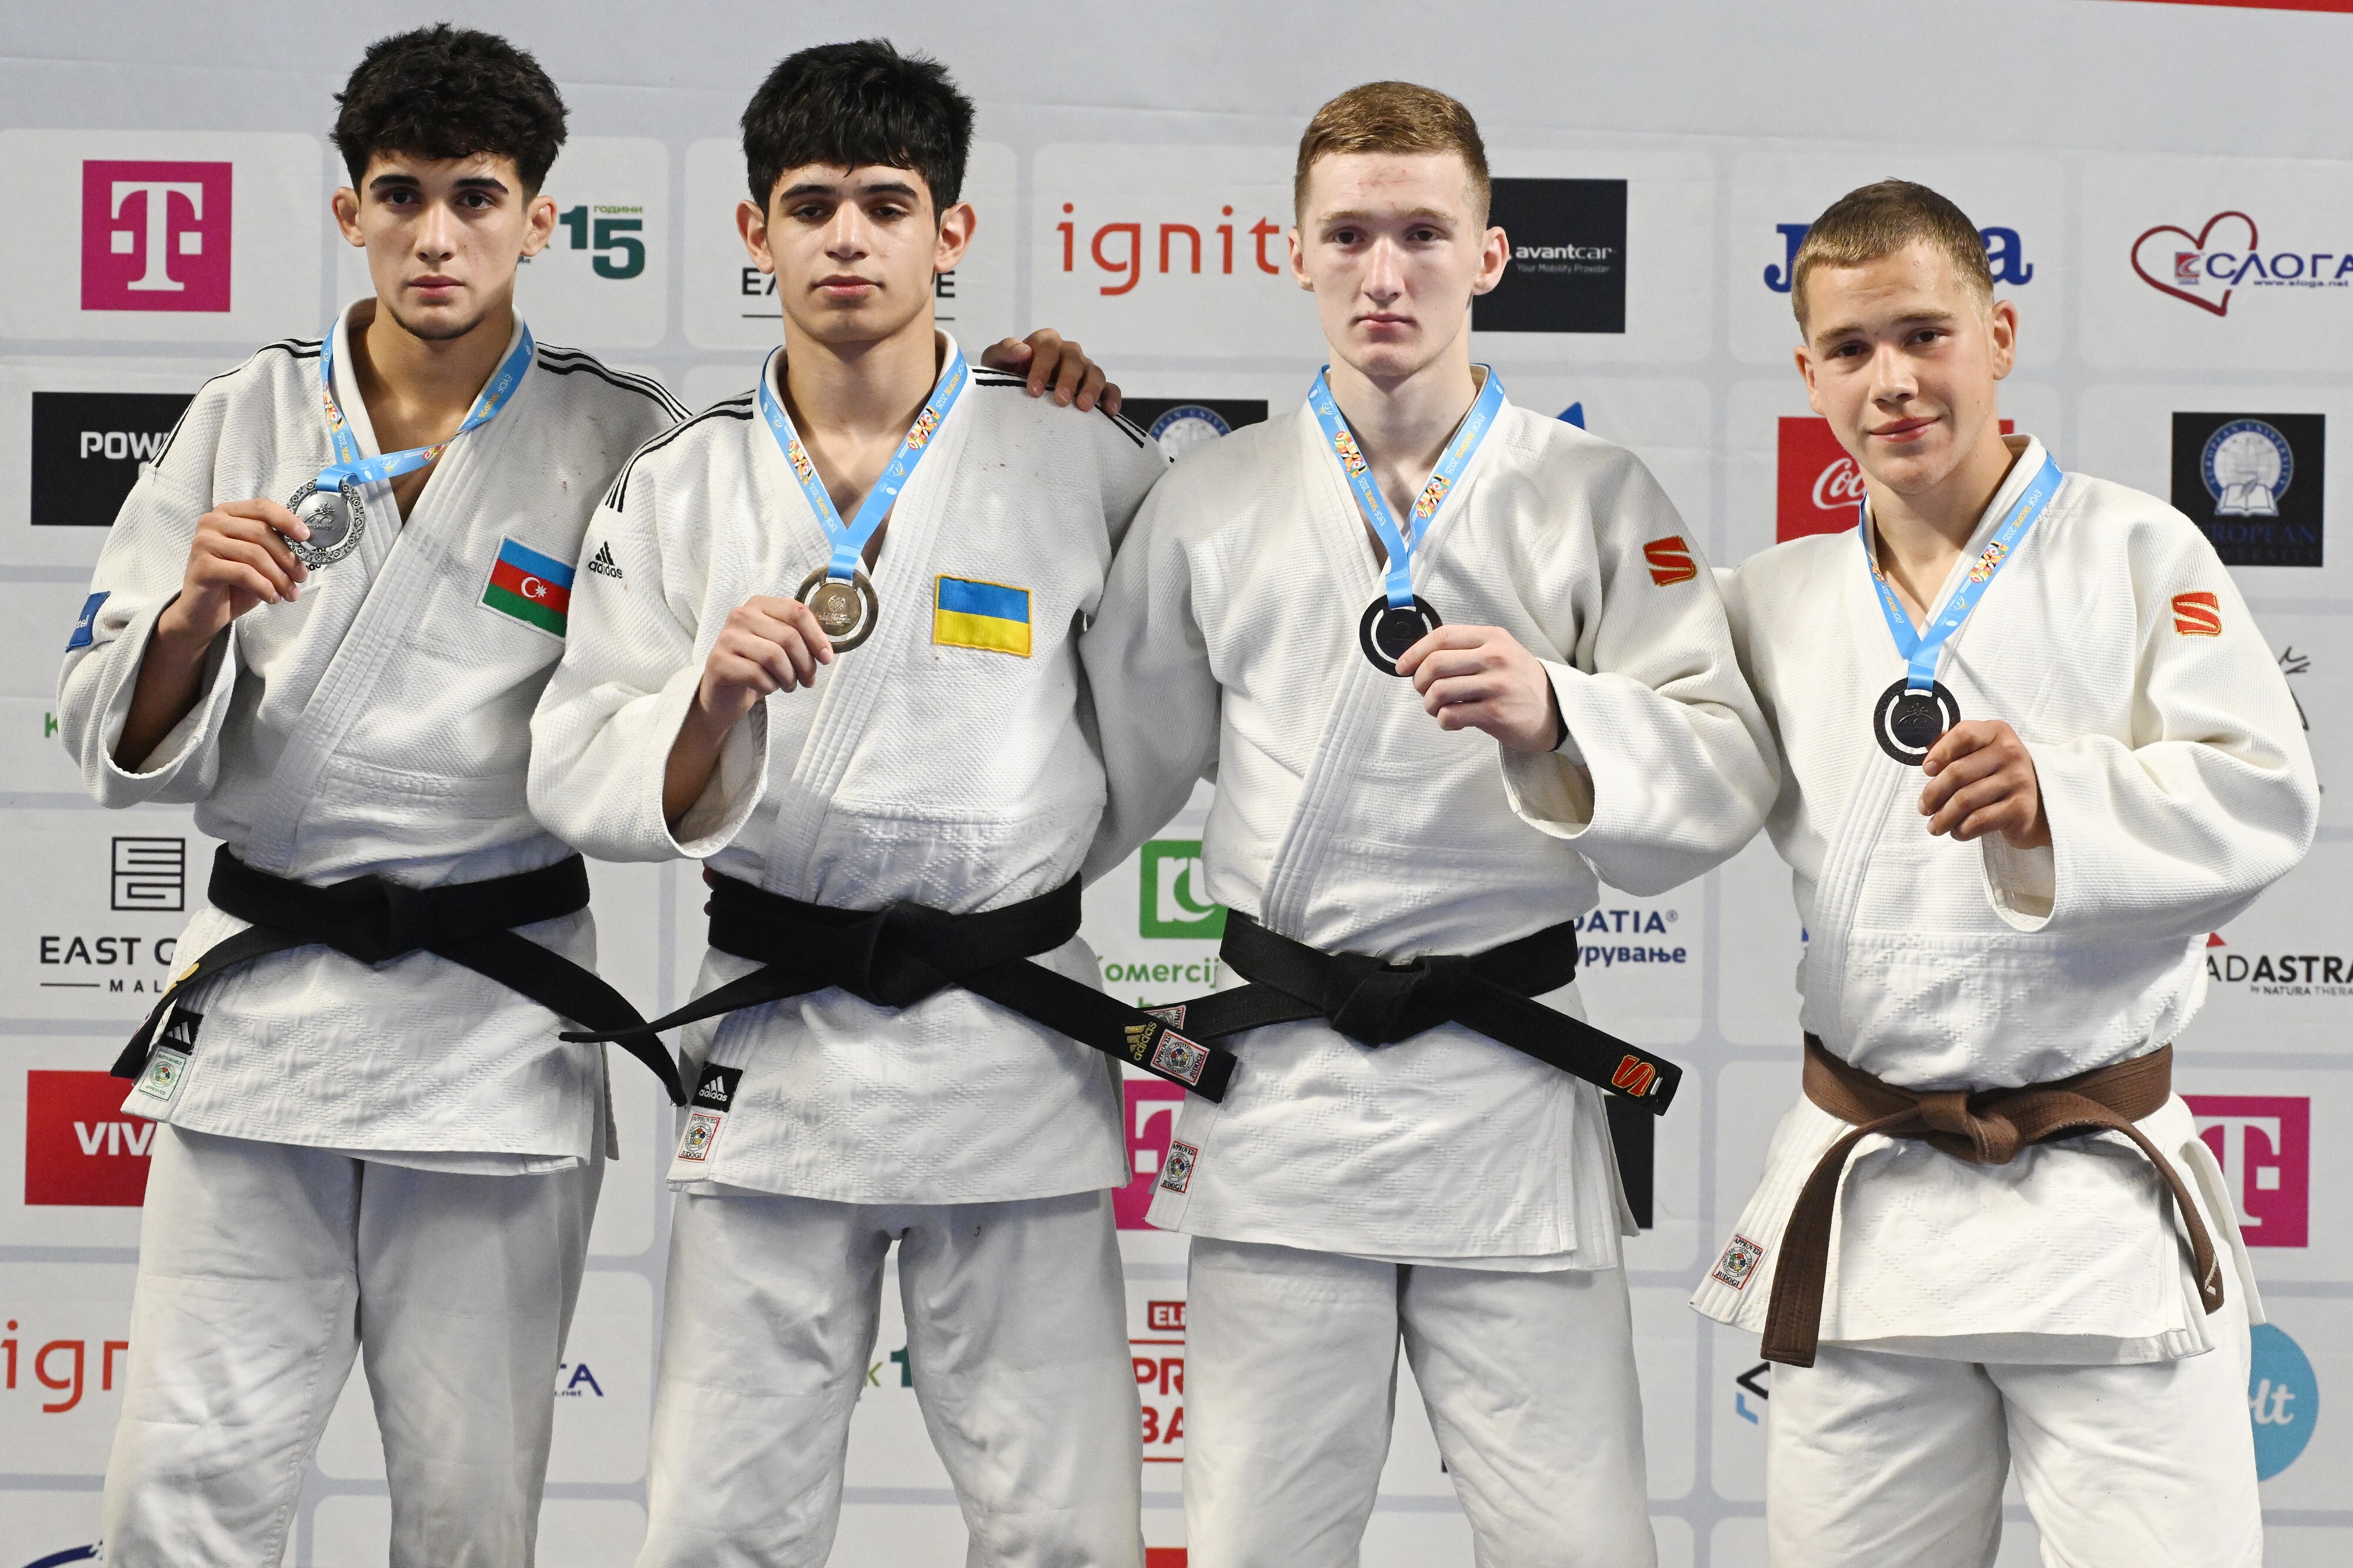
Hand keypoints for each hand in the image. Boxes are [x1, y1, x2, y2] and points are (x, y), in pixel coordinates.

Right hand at [155, 499, 310, 647]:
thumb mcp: (260, 559)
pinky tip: (272, 598)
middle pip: (261, 532)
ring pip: (254, 553)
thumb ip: (275, 545)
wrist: (204, 610)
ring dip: (279, 577)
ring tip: (290, 593)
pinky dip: (264, 587)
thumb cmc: (235, 582)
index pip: (262, 506)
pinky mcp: (202, 566)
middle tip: (301, 576)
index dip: (287, 520)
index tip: (307, 536)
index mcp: (228, 513)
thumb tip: (306, 543)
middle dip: (288, 557)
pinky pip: (243, 573)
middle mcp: (212, 522)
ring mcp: (204, 542)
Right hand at [692, 596, 833, 729]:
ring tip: (787, 685)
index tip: (826, 658)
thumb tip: (825, 651)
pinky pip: (757, 675)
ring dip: (788, 678)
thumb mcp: (780, 645)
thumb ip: (802, 639)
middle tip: (807, 680)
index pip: (797, 612)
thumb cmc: (758, 664)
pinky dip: (769, 687)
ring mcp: (728, 637)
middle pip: (789, 637)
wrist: (724, 690)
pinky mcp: (719, 661)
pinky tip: (767, 688)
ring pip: (774, 656)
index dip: (817, 637)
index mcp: (761, 605)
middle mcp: (742, 615)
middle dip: (805, 664)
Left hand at [979, 329, 1120, 413]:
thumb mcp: (996, 362)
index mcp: (1044, 342)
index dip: (1042, 366)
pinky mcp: (1096, 387)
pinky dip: (1112, 398)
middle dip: (1068, 379)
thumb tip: (1023, 350)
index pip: (1047, 346)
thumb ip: (1003, 351)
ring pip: (1094, 371)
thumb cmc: (1006, 375)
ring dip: (1091, 388)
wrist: (1017, 394)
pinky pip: (1110, 388)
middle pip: (1073, 358)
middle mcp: (1067, 352)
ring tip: (1083, 407)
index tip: (1034, 391)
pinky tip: (1109, 412)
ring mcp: (1084, 369)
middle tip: (1060, 400)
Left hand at [1396, 624, 1563, 754]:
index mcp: (1493, 638)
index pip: (1442, 637)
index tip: (1402, 667)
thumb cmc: (1519, 682)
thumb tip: (1420, 659)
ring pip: (1438, 691)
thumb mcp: (1500, 653)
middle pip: (1435, 664)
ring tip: (1438, 708)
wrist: (1556, 711)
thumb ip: (1467, 650)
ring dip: (1429, 704)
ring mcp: (1496, 685)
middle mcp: (1495, 657)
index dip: (1414, 652)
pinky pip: (1451, 715)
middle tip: (1424, 691)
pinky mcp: (1496, 713)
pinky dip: (1443, 721)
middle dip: (1419, 681)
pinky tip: (1453, 720)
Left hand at [1920, 720, 2048, 847]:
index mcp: (1997, 733)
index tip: (1927, 770)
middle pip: (1957, 773)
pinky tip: (1957, 831)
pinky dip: (1961, 829)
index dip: (1940, 753)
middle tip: (1923, 808)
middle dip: (1932, 795)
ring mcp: (2019, 780)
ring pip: (1964, 800)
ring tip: (1935, 826)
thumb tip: (1922, 739)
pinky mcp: (2021, 808)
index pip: (1964, 734)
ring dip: (1942, 818)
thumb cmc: (1998, 776)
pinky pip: (1978, 821)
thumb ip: (1952, 745)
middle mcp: (2011, 753)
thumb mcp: (1979, 753)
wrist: (2039, 805)